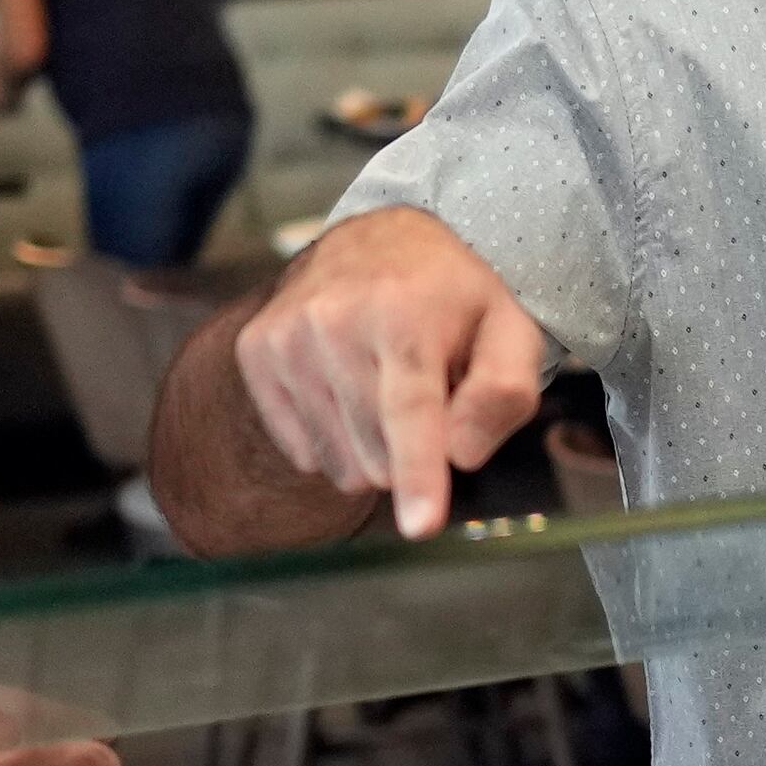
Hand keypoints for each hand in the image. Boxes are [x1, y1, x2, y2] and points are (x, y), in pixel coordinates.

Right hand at [234, 208, 551, 539]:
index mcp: (403, 312)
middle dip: (414, 450)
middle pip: (378, 450)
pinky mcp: (255, 351)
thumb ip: (503, 393)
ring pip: (340, 460)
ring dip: (374, 447)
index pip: (411, 410)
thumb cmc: (454, 298)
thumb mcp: (509, 331)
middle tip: (427, 392)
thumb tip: (462, 454)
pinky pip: (303, 450)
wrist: (377, 238)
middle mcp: (333, 319)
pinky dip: (336, 440)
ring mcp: (285, 336)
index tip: (420, 527)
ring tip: (388, 385)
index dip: (419, 474)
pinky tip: (350, 391)